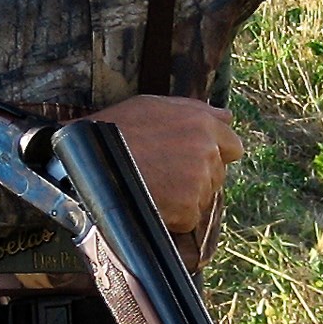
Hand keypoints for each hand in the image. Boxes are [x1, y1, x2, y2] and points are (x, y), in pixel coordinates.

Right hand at [87, 94, 242, 233]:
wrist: (89, 158)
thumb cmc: (119, 128)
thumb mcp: (156, 105)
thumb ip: (196, 110)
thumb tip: (228, 116)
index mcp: (203, 124)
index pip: (232, 146)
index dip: (215, 154)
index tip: (194, 159)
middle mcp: (207, 151)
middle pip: (218, 175)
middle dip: (198, 176)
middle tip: (166, 175)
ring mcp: (199, 182)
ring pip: (203, 198)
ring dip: (184, 196)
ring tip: (153, 186)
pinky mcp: (186, 210)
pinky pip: (188, 218)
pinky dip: (173, 216)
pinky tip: (151, 200)